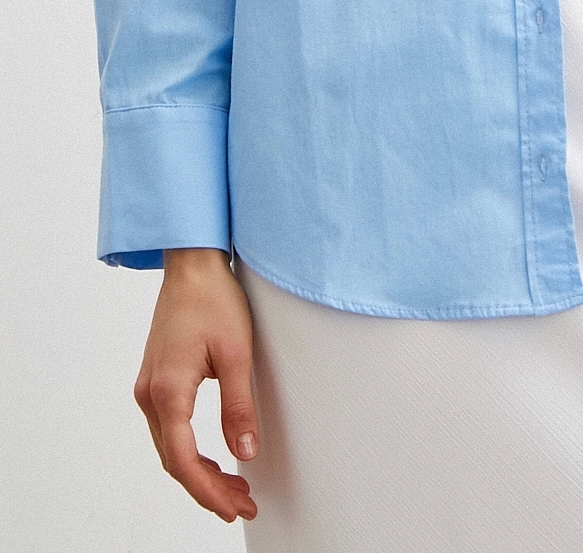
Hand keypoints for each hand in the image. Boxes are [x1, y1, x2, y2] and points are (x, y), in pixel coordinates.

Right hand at [133, 247, 258, 523]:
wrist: (192, 264)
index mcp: (168, 391)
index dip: (208, 491)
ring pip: (169, 446)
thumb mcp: (237, 353)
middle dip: (207, 488)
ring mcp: (148, 387)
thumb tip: (246, 453)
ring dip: (198, 471)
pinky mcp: (155, 380)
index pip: (183, 460)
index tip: (235, 506)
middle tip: (241, 503)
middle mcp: (149, 394)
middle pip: (174, 459)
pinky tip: (213, 458)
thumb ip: (239, 407)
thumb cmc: (213, 299)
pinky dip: (189, 450)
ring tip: (233, 487)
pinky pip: (168, 429)